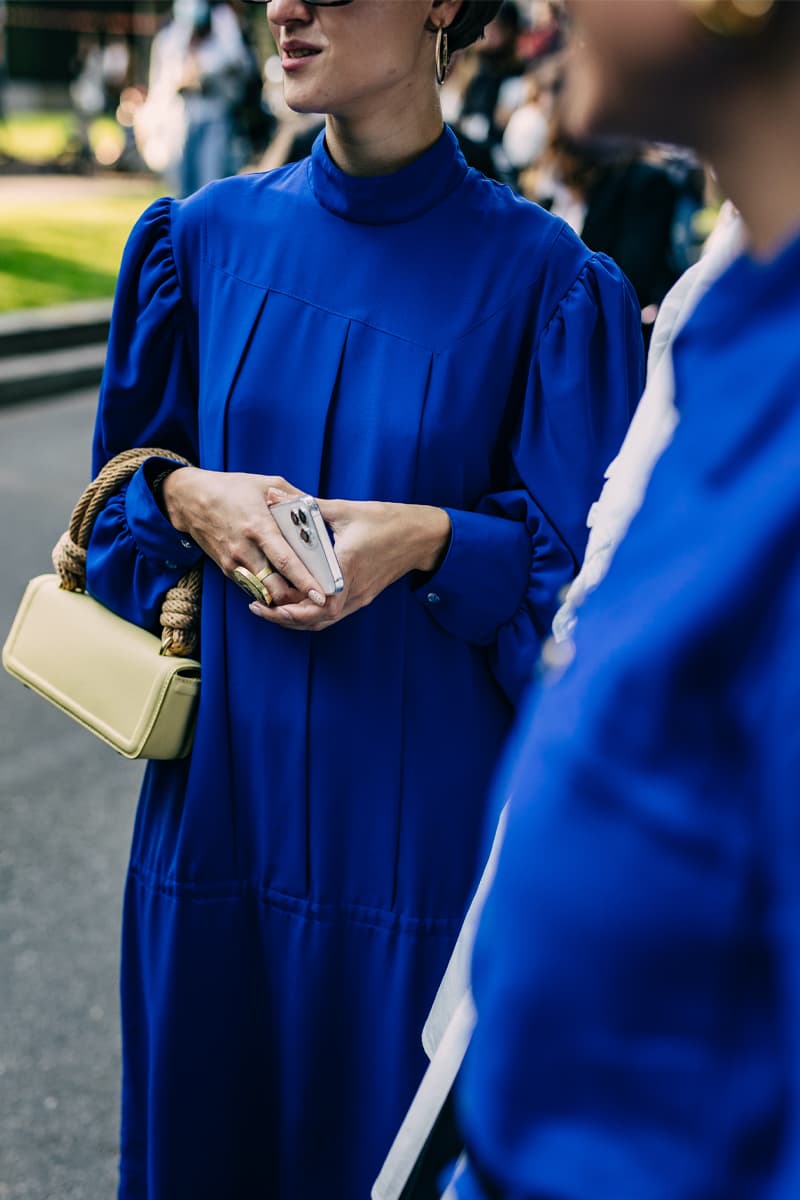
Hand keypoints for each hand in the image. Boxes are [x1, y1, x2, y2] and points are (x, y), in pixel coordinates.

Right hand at [160, 468, 327, 607]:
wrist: (191, 499)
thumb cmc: (233, 488)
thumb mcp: (268, 483)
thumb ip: (296, 499)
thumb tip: (320, 510)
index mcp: (258, 527)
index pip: (285, 562)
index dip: (305, 582)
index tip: (322, 596)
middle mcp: (245, 549)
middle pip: (275, 587)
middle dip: (298, 598)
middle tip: (317, 599)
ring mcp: (234, 562)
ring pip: (264, 593)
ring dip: (283, 598)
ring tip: (303, 596)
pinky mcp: (227, 569)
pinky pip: (252, 588)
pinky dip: (268, 592)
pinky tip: (282, 586)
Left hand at [248, 494, 450, 631]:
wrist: (421, 537)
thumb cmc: (387, 521)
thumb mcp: (346, 510)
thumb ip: (308, 505)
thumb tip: (274, 494)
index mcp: (348, 567)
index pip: (319, 602)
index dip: (292, 610)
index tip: (268, 604)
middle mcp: (354, 588)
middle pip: (317, 619)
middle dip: (285, 619)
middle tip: (260, 609)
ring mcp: (360, 596)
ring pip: (324, 621)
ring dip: (297, 619)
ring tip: (272, 609)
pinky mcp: (363, 596)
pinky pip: (334, 613)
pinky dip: (312, 614)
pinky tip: (296, 603)